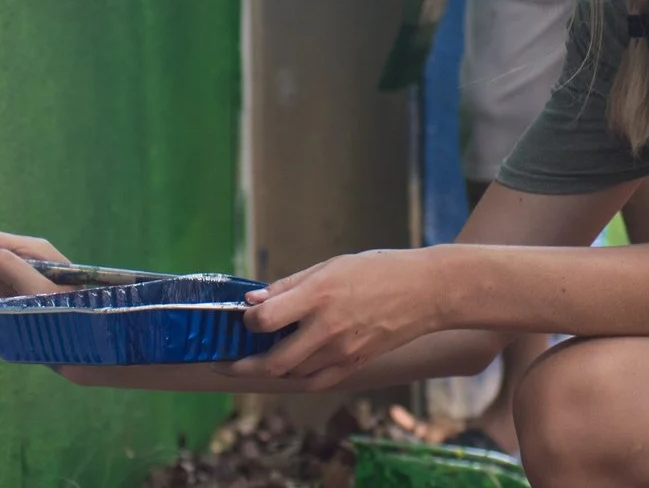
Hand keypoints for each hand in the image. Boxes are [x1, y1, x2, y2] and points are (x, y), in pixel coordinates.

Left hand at [230, 248, 447, 389]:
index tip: (243, 316)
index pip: (265, 319)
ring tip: (252, 362)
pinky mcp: (354, 365)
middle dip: (241, 365)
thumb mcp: (330, 266)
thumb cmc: (377, 270)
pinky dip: (293, 380)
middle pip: (272, 361)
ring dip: (267, 370)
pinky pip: (314, 383)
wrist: (425, 292)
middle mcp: (327, 328)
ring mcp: (342, 352)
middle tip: (224, 362)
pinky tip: (283, 372)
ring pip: (290, 374)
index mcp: (318, 295)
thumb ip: (289, 285)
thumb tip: (253, 299)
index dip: (246, 321)